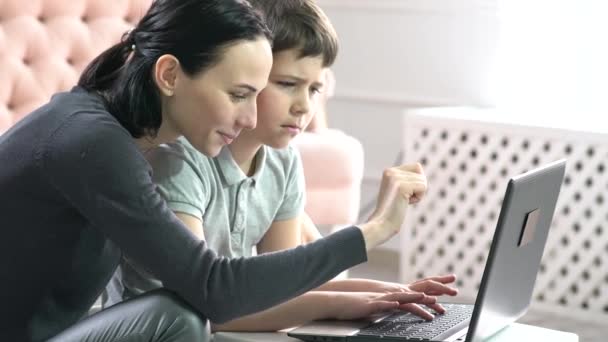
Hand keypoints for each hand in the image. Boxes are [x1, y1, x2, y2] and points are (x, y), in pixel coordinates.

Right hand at [341, 275, 458, 319]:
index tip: (451, 283)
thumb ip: (394, 304)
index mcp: (397, 292)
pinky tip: (397, 304)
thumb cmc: (361, 303)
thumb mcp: (383, 304)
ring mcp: (383, 298)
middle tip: (453, 290)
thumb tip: (404, 305)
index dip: (436, 284)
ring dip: (417, 298)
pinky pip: (385, 304)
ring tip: (430, 300)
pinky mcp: (373, 304)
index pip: (420, 287)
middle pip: (417, 289)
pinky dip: (392, 304)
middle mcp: (393, 292)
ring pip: (403, 297)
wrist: (342, 301)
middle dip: (436, 289)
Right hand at [359, 163, 426, 249]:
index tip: (402, 194)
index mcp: (388, 171)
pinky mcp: (402, 186)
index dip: (416, 182)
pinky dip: (418, 198)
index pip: (416, 167)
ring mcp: (395, 178)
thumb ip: (405, 178)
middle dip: (417, 188)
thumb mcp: (396, 190)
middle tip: (402, 199)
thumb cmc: (390, 211)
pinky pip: (423, 187)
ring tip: (402, 202)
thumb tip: (419, 166)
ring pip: (423, 180)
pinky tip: (405, 204)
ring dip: (417, 194)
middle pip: (420, 172)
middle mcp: (391, 171)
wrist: (381, 224)